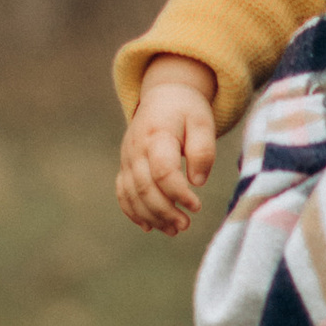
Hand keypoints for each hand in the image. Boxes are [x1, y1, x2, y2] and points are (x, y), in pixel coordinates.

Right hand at [118, 58, 218, 237]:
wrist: (162, 96)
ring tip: (174, 230)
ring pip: (132, 194)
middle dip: (165, 211)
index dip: (178, 193)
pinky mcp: (126, 166)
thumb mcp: (203, 122)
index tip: (197, 206)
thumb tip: (197, 182)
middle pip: (145, 187)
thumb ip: (202, 150)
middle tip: (186, 225)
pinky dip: (133, 212)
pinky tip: (150, 226)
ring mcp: (128, 158)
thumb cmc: (186, 110)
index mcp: (157, 135)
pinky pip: (123, 193)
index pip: (162, 171)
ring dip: (152, 216)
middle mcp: (137, 148)